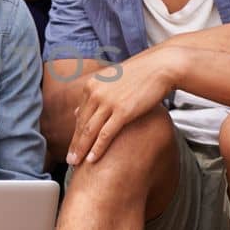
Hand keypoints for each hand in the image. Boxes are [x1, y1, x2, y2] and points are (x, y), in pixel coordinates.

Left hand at [67, 49, 172, 164]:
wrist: (160, 67)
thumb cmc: (140, 74)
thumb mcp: (112, 81)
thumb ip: (97, 96)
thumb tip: (78, 110)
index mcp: (92, 85)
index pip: (80, 114)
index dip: (76, 132)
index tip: (74, 146)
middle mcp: (96, 93)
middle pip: (82, 124)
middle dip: (75, 144)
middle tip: (69, 160)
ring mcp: (108, 102)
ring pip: (89, 131)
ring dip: (81, 149)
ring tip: (75, 163)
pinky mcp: (122, 111)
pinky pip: (105, 134)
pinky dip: (97, 148)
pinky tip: (92, 160)